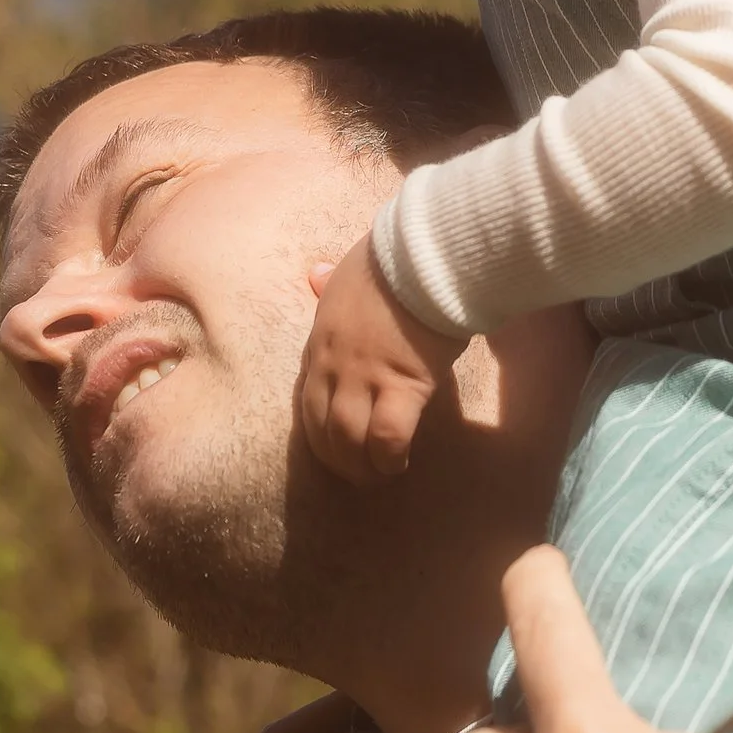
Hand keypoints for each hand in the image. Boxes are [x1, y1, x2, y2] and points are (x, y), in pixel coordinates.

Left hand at [300, 234, 452, 482]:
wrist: (424, 255)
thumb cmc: (393, 259)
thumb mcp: (348, 269)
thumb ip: (330, 282)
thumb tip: (314, 273)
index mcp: (321, 339)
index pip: (308, 396)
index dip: (318, 428)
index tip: (332, 442)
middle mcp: (334, 365)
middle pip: (320, 427)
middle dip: (333, 457)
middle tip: (353, 473)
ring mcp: (365, 377)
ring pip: (347, 439)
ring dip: (358, 466)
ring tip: (375, 477)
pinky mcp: (402, 386)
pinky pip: (386, 437)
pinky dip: (389, 457)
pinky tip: (399, 463)